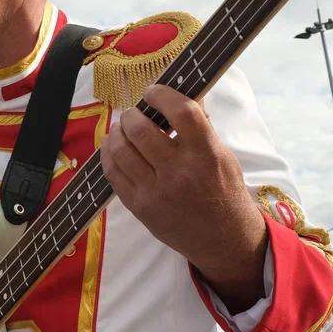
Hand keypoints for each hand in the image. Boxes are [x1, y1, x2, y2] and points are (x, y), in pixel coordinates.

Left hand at [99, 84, 266, 311]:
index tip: (154, 92)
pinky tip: (114, 148)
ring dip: (117, 132)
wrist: (222, 239)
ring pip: (120, 150)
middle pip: (140, 129)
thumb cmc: (223, 191)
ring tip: (122, 129)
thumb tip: (184, 91)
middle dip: (132, 114)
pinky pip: (112, 173)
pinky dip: (109, 154)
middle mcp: (180, 172)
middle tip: (135, 112)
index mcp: (206, 155)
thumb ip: (201, 127)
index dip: (162, 95)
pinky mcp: (138, 206)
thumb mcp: (222, 156)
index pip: (182, 112)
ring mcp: (155, 191)